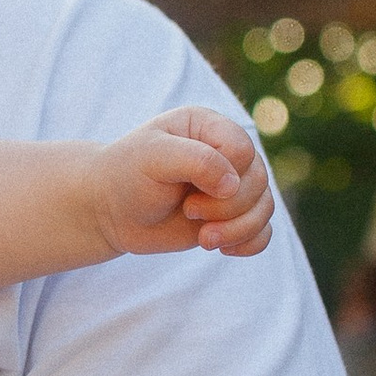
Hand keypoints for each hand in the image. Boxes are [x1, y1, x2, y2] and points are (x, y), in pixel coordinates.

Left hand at [99, 108, 275, 260]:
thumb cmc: (127, 176)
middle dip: (226, 207)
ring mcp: (232, 185)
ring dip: (237, 229)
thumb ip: (196, 161)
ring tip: (204, 239)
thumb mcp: (152, 157)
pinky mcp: (232, 215)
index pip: (243, 149)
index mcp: (209, 126)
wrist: (110, 210)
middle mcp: (227, 152)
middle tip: (188, 212)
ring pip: (265, 207)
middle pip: (258, 181)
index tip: (187, 190)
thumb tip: (233, 184)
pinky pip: (263, 231)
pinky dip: (250, 243)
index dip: (224, 175)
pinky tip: (223, 249)